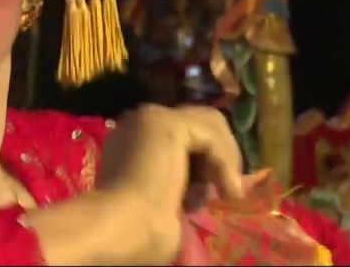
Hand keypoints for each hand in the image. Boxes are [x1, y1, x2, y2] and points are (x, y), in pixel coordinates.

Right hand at [28, 105, 243, 265]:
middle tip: (226, 189)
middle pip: (196, 121)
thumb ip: (181, 183)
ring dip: (225, 158)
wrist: (121, 230)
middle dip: (218, 153)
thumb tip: (211, 185)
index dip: (202, 160)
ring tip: (228, 192)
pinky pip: (211, 135)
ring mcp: (151, 118)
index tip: (212, 192)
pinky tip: (227, 189)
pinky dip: (225, 162)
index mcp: (131, 141)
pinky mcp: (168, 124)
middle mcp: (138, 122)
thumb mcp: (165, 200)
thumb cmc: (137, 229)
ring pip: (209, 123)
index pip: (179, 135)